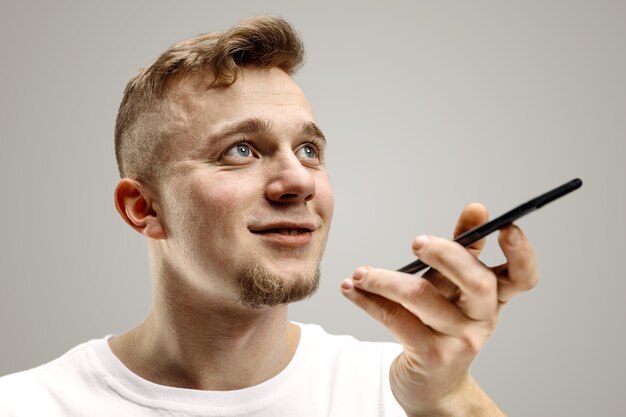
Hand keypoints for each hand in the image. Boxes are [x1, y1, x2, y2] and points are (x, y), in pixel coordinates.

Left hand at [340, 203, 538, 415]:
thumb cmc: (440, 325)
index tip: (506, 227)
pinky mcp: (431, 355)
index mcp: (495, 297)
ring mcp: (460, 339)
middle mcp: (484, 318)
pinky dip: (368, 301)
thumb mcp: (453, 287)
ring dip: (385, 279)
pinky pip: (396, 320)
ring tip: (360, 272)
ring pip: (423, 298)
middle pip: (477, 282)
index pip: (522, 277)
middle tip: (416, 242)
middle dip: (446, 255)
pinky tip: (352, 289)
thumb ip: (461, 248)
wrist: (431, 384)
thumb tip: (477, 209)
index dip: (522, 254)